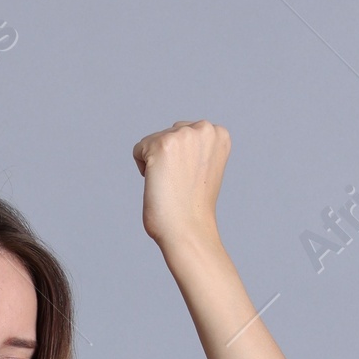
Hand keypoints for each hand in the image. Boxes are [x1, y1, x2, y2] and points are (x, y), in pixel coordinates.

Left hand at [132, 120, 229, 254]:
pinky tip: (160, 183)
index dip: (183, 159)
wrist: (188, 230)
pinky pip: (138, 150)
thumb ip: (196, 149)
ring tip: (172, 184)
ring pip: (153, 141)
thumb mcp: (204, 168)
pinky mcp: (161, 144)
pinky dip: (143, 169)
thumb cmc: (194, 208)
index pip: (185, 133)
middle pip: (169, 133)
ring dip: (156, 164)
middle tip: (181, 184)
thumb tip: (177, 145)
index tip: (191, 178)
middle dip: (169, 158)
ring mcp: (183, 135)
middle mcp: (204, 128)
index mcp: (219, 134)